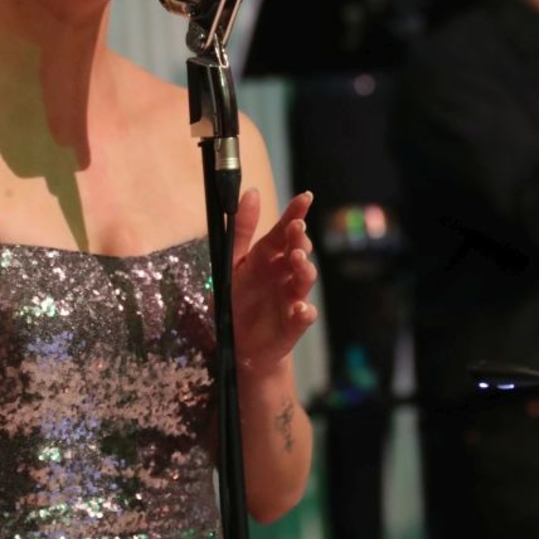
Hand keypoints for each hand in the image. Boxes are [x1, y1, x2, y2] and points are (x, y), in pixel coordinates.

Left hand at [229, 190, 318, 378]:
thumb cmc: (238, 300)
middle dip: (299, 240)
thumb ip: (241, 229)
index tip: (305, 197)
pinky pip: (302, 318)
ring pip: (303, 281)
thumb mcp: (233, 262)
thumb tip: (252, 192)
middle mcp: (284, 275)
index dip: (295, 214)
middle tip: (297, 230)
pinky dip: (304, 313)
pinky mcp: (292, 325)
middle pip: (297, 253)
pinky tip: (302, 309)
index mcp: (268, 258)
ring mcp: (291, 299)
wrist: (239, 346)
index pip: (283, 232)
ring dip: (304, 270)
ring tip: (297, 260)